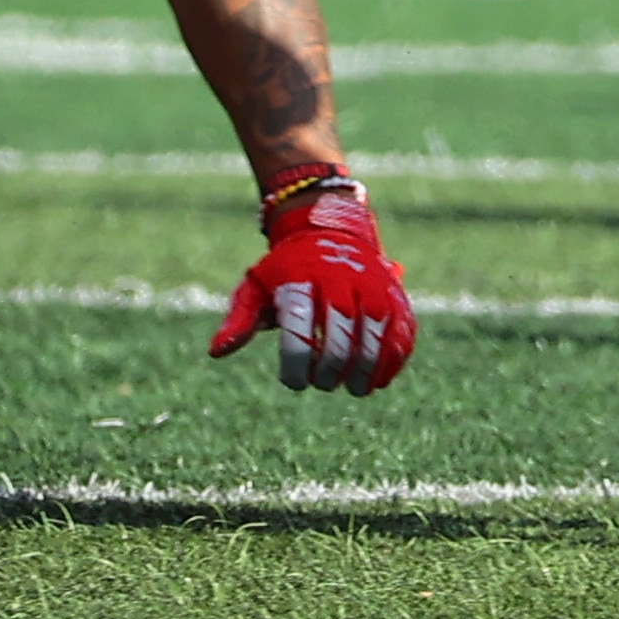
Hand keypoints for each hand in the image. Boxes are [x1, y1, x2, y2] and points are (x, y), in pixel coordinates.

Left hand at [209, 177, 414, 392]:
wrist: (331, 230)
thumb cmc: (286, 269)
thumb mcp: (256, 286)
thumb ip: (240, 319)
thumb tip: (217, 352)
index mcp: (301, 277)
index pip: (300, 329)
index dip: (297, 363)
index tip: (293, 382)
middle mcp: (341, 278)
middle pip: (341, 336)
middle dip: (330, 369)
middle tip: (322, 382)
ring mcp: (373, 285)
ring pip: (376, 334)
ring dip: (364, 369)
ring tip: (351, 388)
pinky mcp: (395, 294)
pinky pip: (402, 331)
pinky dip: (392, 360)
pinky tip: (377, 380)